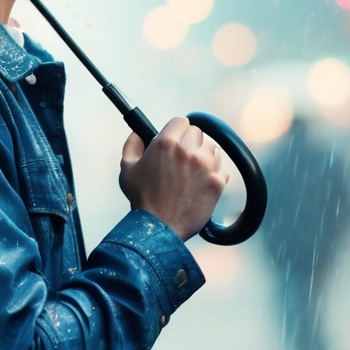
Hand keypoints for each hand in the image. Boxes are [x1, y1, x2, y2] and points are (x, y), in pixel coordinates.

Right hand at [118, 117, 228, 239]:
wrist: (160, 227)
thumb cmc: (142, 200)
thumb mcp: (127, 169)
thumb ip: (132, 145)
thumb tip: (137, 133)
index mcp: (166, 143)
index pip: (181, 121)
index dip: (178, 130)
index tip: (177, 140)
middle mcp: (188, 151)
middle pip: (198, 133)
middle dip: (191, 144)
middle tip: (183, 160)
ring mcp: (205, 166)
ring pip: (213, 150)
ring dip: (205, 158)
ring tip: (193, 174)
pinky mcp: (217, 182)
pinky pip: (221, 171)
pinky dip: (213, 178)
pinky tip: (200, 187)